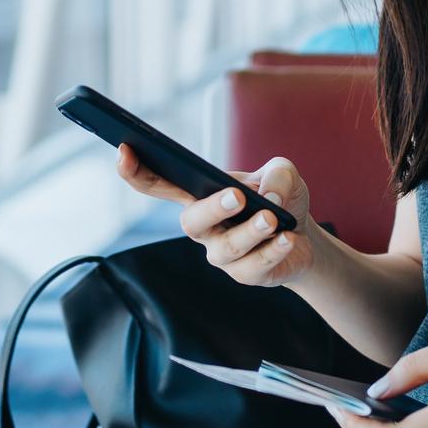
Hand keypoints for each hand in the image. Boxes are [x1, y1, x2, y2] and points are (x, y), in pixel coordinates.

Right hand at [116, 144, 323, 287]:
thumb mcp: (282, 173)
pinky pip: (254, 266)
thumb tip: (271, 196)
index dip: (136, 172)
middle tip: (238, 196)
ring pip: (227, 248)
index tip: (124, 152)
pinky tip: (288, 238)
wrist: (303, 235)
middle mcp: (204, 228)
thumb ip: (278, 174)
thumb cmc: (279, 198)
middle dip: (213, 209)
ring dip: (251, 232)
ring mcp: (221, 254)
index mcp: (199, 195)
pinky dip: (273, 250)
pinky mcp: (245, 275)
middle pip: (191, 221)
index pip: (159, 184)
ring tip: (272, 218)